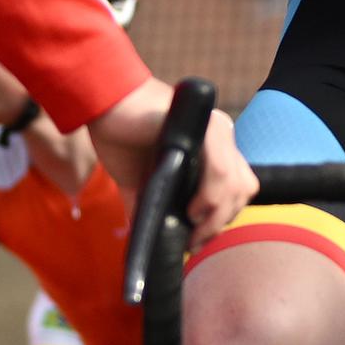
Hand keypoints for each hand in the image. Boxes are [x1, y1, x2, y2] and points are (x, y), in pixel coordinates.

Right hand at [89, 79, 257, 238]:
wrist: (101, 105)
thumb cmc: (120, 138)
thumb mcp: (140, 181)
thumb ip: (150, 205)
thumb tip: (150, 239)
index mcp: (212, 149)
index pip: (238, 190)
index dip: (223, 218)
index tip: (197, 239)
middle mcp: (221, 137)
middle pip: (244, 189)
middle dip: (222, 221)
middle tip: (194, 240)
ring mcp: (216, 130)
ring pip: (237, 183)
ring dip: (218, 215)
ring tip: (193, 227)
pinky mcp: (205, 126)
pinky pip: (222, 169)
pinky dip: (213, 196)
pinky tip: (193, 210)